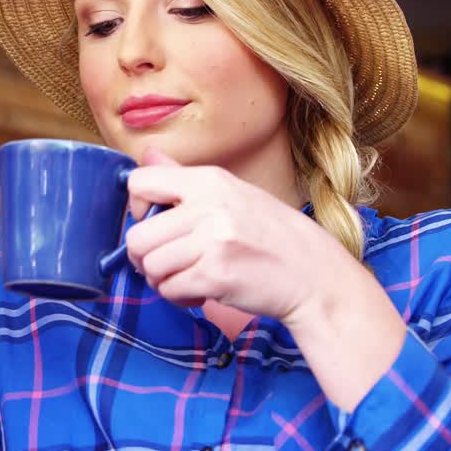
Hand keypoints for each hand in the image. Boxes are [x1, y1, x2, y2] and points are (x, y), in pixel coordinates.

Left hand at [124, 147, 367, 324]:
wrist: (315, 275)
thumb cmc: (271, 235)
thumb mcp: (232, 192)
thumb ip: (183, 179)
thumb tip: (145, 154)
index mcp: (209, 180)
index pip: (140, 182)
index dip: (136, 207)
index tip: (153, 222)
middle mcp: (208, 206)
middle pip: (137, 236)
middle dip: (145, 257)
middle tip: (167, 263)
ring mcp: (212, 242)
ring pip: (151, 267)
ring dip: (163, 280)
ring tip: (188, 277)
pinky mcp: (215, 276)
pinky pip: (170, 290)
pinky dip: (179, 296)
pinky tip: (201, 291)